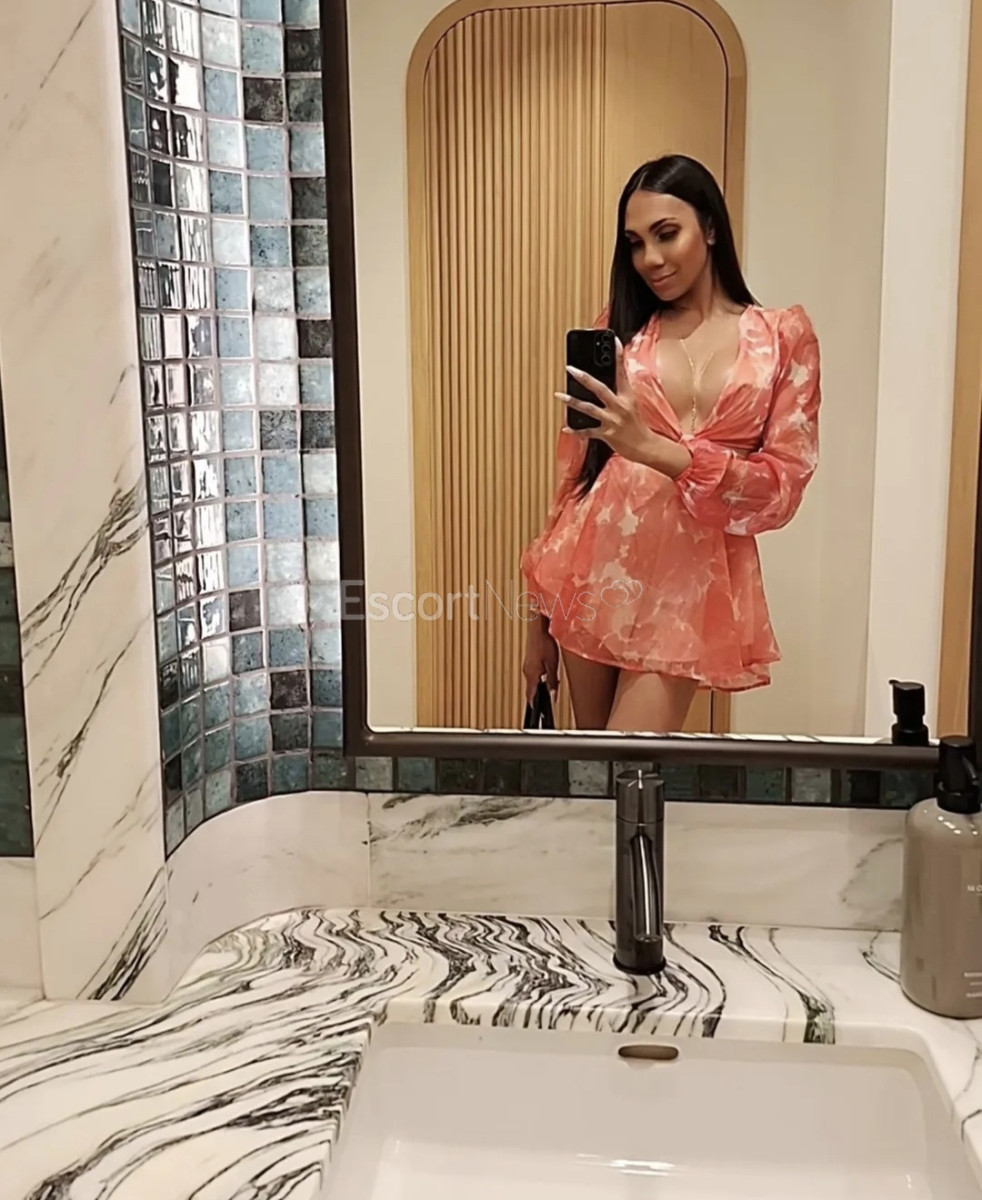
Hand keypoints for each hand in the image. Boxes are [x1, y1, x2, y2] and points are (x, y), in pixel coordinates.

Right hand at [523, 622, 559, 702]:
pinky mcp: (529, 659)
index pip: (530, 695)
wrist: (538, 628)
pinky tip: (547, 672)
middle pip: (531, 688)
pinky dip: (539, 676)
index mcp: (531, 675)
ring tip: (549, 685)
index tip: (537, 711)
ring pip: (533, 680)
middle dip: (538, 695)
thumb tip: (552, 696)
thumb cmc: (545, 644)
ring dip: (539, 685)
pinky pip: (533, 672)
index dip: (533, 704)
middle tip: (546, 700)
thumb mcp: (552, 666)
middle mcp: (527, 671)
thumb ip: (551, 682)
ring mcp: (527, 665)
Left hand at [557, 339, 691, 477]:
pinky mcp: (607, 435)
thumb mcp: (632, 403)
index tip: (613, 340)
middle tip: (570, 369)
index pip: (622, 372)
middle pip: (600, 388)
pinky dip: (576, 431)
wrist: (645, 446)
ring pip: (589, 409)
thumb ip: (620, 391)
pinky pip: (588, 432)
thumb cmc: (636, 424)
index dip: (618, 355)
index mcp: (628, 396)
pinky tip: (565, 428)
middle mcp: (620, 406)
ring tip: (559, 395)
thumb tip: (606, 379)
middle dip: (584, 378)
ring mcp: (613, 421)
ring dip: (573, 402)